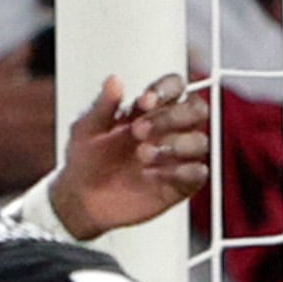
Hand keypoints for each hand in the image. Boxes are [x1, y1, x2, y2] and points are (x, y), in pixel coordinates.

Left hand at [51, 73, 212, 236]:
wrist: (82, 200)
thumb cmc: (87, 159)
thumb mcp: (86, 129)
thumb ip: (102, 105)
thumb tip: (114, 81)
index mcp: (150, 109)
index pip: (175, 86)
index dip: (166, 90)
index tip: (144, 101)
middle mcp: (169, 129)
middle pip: (196, 110)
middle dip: (171, 117)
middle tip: (139, 130)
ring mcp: (177, 156)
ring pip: (200, 140)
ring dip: (176, 144)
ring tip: (143, 155)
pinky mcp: (181, 184)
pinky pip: (198, 173)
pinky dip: (182, 172)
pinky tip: (155, 174)